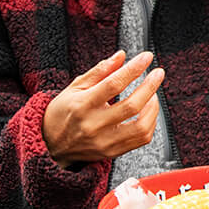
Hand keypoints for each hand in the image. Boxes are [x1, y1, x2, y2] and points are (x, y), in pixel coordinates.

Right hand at [43, 51, 163, 164]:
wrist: (51, 145)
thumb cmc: (62, 113)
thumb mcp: (75, 87)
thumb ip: (100, 71)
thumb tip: (121, 56)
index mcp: (82, 105)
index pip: (113, 84)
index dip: (133, 69)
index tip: (146, 57)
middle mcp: (94, 125)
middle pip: (131, 106)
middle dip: (150, 86)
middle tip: (157, 73)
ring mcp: (104, 141)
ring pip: (141, 127)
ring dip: (153, 108)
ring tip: (153, 94)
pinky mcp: (112, 152)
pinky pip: (141, 139)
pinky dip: (150, 123)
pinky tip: (148, 112)